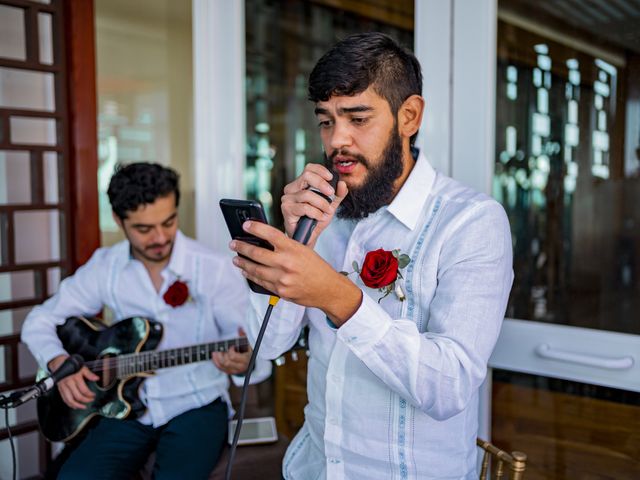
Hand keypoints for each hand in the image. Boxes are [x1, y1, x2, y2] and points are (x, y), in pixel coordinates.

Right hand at [48, 354, 98, 409]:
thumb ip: (89, 374)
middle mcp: (69, 383)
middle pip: (77, 396)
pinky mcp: (60, 389)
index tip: (93, 395)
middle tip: (90, 400)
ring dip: (77, 405)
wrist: (59, 363)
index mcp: (75, 377)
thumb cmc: (71, 365)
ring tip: (83, 407)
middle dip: (85, 400)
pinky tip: (74, 406)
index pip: (84, 390)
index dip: (90, 394)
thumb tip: (97, 378)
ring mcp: (63, 387)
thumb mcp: (82, 367)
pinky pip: (64, 399)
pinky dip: (69, 404)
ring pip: (69, 399)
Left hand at [211, 328, 252, 374]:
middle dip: (222, 354)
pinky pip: (220, 368)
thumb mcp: (248, 343)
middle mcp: (240, 367)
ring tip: (216, 350)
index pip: (233, 357)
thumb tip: (240, 328)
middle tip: (221, 348)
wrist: (251, 362)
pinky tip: (214, 355)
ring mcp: (234, 371)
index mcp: (246, 360)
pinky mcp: (229, 372)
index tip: (232, 346)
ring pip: (221, 365)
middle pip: (226, 362)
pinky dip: (215, 361)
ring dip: (217, 357)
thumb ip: (244, 336)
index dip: (230, 350)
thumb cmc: (248, 350)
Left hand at [229, 220, 361, 325]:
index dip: (256, 228)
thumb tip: (264, 243)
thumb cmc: (317, 268)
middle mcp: (287, 263)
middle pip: (257, 253)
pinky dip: (251, 276)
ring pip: (255, 269)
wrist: (328, 289)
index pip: (271, 234)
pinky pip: (261, 282)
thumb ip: (285, 247)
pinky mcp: (280, 291)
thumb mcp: (304, 250)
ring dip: (243, 263)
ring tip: (236, 258)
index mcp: (294, 249)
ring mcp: (282, 279)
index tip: (246, 226)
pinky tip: (246, 271)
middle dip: (242, 247)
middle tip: (234, 244)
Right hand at [281, 163, 347, 246]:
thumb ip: (337, 195)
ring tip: (326, 212)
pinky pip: (305, 207)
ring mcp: (287, 199)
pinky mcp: (286, 209)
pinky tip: (320, 217)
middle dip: (322, 184)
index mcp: (301, 184)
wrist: (308, 237)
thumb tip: (342, 184)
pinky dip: (316, 213)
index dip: (321, 170)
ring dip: (321, 204)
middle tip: (331, 194)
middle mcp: (292, 189)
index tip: (331, 177)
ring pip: (307, 194)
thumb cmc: (316, 219)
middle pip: (307, 176)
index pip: (309, 168)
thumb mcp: (330, 205)